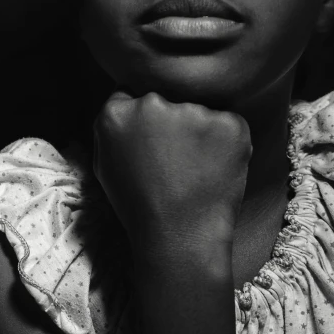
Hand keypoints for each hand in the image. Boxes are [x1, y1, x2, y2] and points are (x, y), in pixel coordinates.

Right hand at [92, 89, 251, 259]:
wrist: (180, 238)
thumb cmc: (140, 208)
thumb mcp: (105, 167)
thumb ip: (112, 130)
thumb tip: (124, 103)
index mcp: (117, 113)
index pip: (132, 95)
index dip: (144, 118)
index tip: (152, 139)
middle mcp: (152, 104)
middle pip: (167, 100)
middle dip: (172, 122)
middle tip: (176, 160)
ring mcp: (193, 111)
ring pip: (199, 112)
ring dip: (201, 132)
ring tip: (197, 169)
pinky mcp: (228, 124)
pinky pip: (229, 125)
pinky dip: (227, 143)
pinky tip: (216, 169)